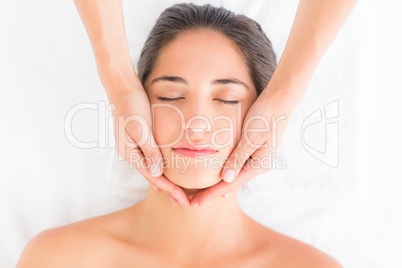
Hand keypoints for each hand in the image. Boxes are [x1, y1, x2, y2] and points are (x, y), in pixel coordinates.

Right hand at [107, 73, 189, 206]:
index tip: (184, 201)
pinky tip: (167, 170)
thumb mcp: (141, 128)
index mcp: (130, 153)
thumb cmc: (131, 104)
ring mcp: (132, 146)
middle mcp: (130, 152)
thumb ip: (150, 150)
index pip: (154, 177)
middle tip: (184, 203)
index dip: (170, 190)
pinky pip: (151, 157)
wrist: (121, 85)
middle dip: (169, 190)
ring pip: (152, 168)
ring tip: (178, 192)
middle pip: (153, 176)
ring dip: (166, 180)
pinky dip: (161, 167)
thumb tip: (158, 172)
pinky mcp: (137, 138)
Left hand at [190, 88, 294, 206]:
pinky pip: (238, 166)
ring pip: (235, 176)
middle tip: (193, 202)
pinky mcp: (255, 151)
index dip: (212, 194)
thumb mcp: (250, 137)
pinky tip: (217, 178)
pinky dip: (225, 172)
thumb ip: (238, 158)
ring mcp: (259, 159)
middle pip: (232, 183)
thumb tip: (226, 179)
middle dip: (212, 192)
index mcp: (260, 165)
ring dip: (218, 185)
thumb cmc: (265, 115)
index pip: (230, 184)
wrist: (280, 100)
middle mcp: (260, 165)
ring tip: (201, 194)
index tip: (196, 203)